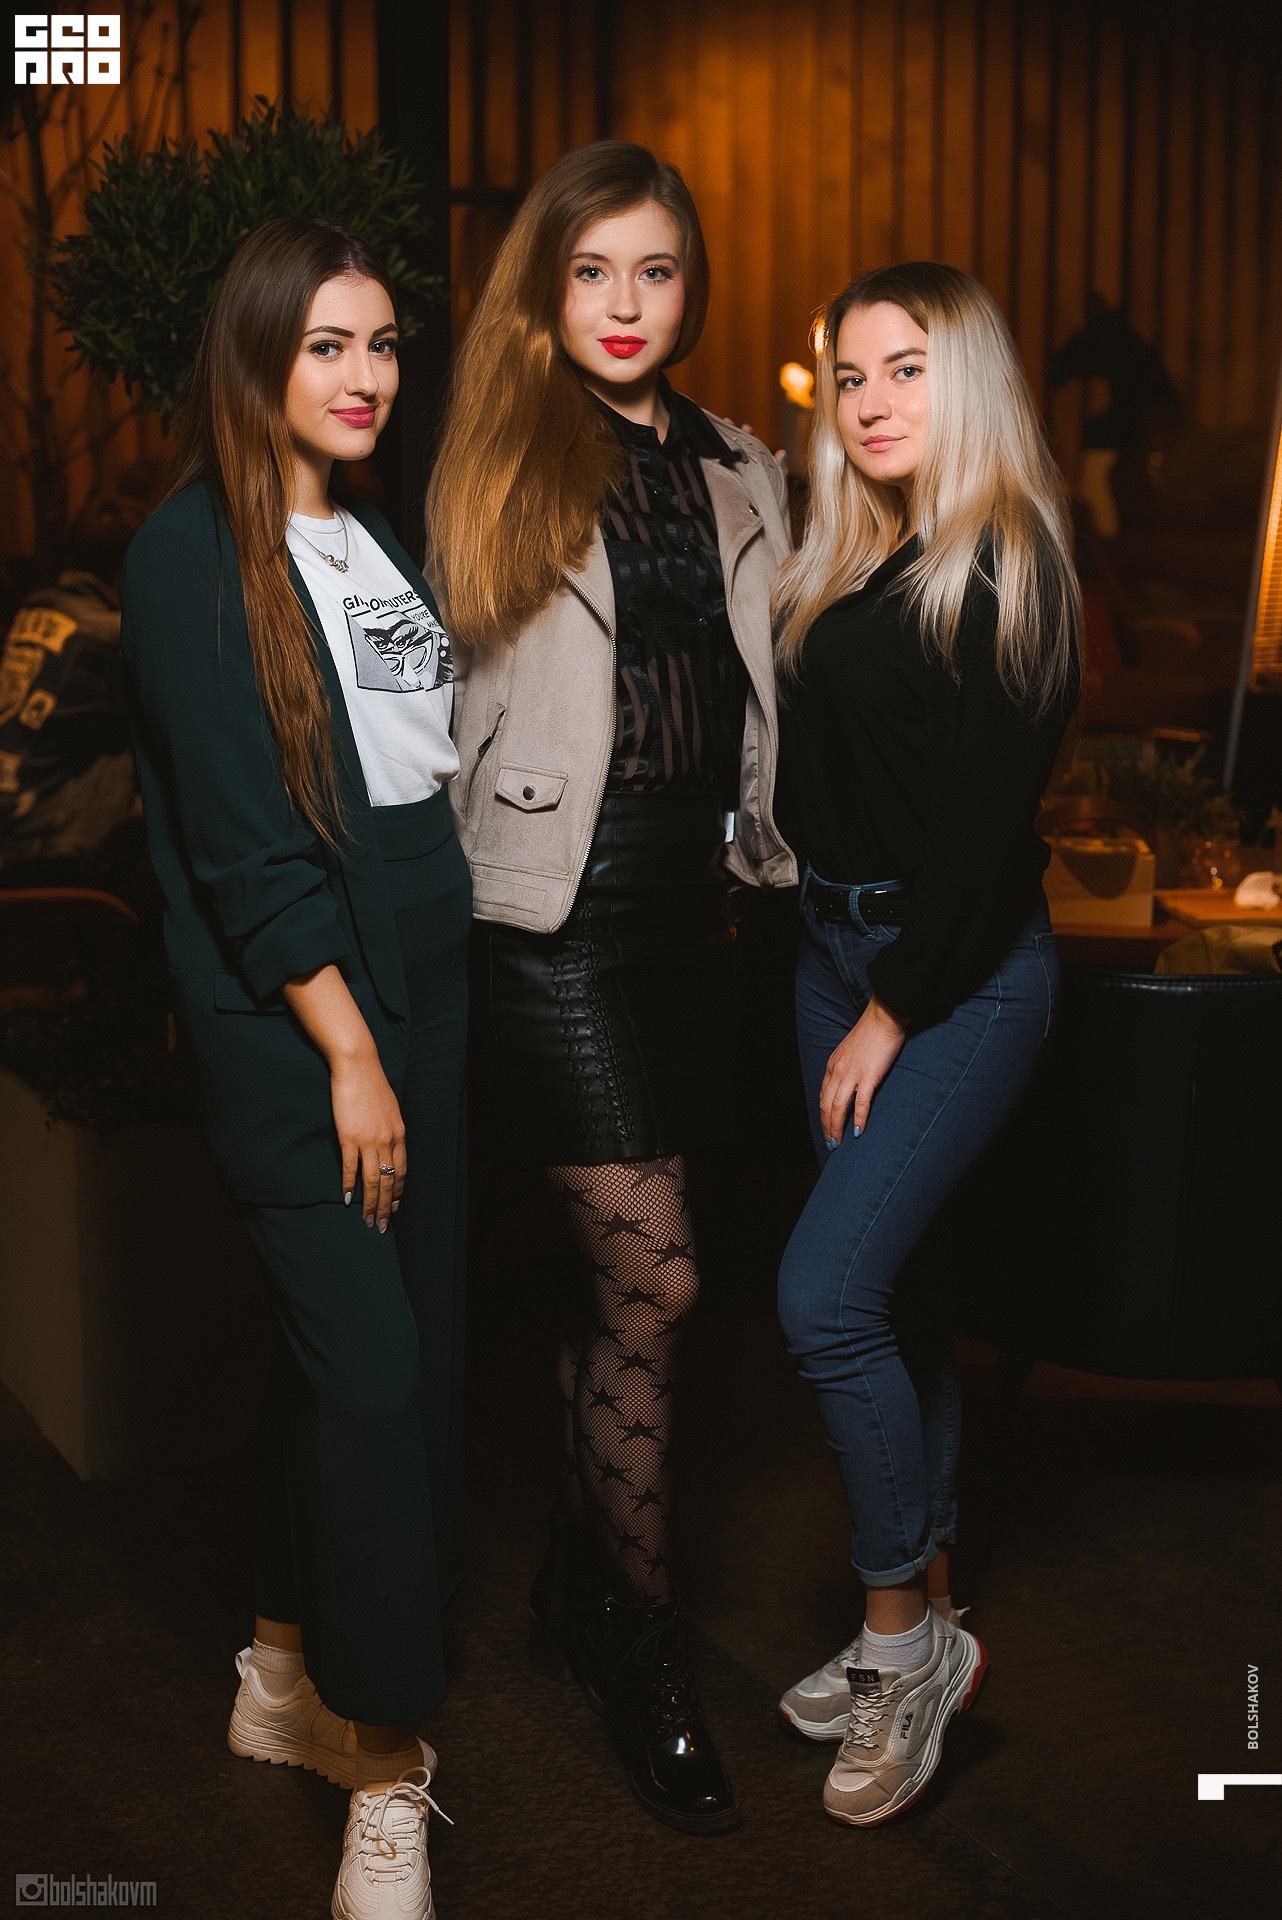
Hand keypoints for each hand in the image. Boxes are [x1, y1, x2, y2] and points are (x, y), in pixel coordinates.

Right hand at [281, 963, 405, 1228]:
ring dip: (370, 1203)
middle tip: (381, 1225)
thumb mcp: (389, 1108)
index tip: (394, 1207)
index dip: (398, 1191)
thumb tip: (387, 1144)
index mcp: (399, 1133)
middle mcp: (388, 1140)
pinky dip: (349, 1185)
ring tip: (367, 1220)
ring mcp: (369, 1139)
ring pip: (372, 1180)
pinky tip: (347, 1198)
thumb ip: (389, 1128)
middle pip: (388, 1181)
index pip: (401, 1170)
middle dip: (386, 1206)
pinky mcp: (349, 1136)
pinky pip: (351, 1167)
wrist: (358, 1065)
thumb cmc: (372, 1083)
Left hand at [819, 996, 908, 1147]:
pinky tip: (858, 1132)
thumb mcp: (851, 1050)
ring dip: (836, 1127)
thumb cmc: (871, 1032)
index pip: (823, 1095)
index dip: (823, 1114)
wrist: (883, 1017)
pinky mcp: (869, 1076)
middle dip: (826, 1126)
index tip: (826, 1127)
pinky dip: (858, 1118)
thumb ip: (847, 1066)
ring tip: (838, 1143)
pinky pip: (861, 1102)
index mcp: (833, 1065)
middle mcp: (838, 1071)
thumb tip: (850, 1082)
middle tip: (830, 1143)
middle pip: (826, 1105)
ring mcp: (852, 1074)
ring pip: (838, 1107)